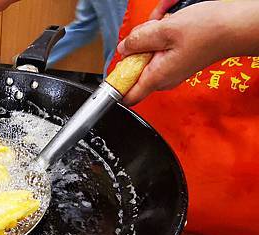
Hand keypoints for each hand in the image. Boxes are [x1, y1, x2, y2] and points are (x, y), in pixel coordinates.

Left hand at [116, 1, 239, 104]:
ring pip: (145, 54)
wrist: (237, 26)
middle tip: (150, 31)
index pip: (126, 95)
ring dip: (149, 36)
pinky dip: (160, 34)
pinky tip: (170, 24)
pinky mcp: (176, 59)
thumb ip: (138, 40)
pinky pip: (158, 48)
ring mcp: (170, 68)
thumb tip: (123, 48)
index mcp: (157, 76)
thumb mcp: (165, 30)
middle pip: (133, 67)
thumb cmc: (209, 30)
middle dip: (136, 46)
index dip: (115, 83)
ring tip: (163, 23)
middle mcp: (163, 77)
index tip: (114, 69)